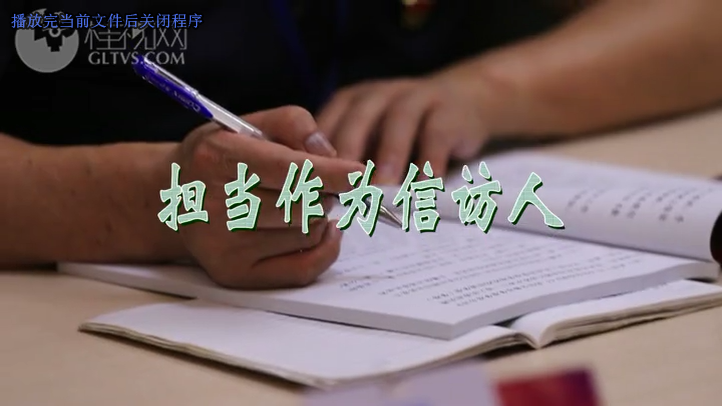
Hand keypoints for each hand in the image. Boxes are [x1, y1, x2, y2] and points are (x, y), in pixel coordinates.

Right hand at [171, 106, 364, 288]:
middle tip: (320, 183)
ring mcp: (223, 246)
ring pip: (308, 233)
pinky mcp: (234, 274)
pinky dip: (324, 248)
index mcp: (218, 159)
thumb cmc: (221, 156)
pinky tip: (318, 228)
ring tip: (302, 202)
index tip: (359, 175)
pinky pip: (303, 270)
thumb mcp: (248, 123)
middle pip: (304, 206)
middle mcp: (216, 206)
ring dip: (320, 216)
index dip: (330, 174)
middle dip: (325, 192)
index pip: (288, 172)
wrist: (174, 198)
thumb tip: (331, 154)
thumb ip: (294, 124)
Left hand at [317, 72, 493, 183]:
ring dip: (387, 159)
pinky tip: (423, 189)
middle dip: (346, 156)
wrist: (467, 99)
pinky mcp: (448, 111)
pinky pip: (436, 136)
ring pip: (397, 124)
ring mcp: (414, 98)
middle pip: (356, 120)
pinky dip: (429, 163)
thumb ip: (347, 165)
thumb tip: (320, 206)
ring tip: (381, 194)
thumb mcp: (372, 141)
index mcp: (349, 103)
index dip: (314, 154)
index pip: (324, 124)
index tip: (307, 188)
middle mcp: (377, 95)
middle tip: (338, 191)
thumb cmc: (405, 134)